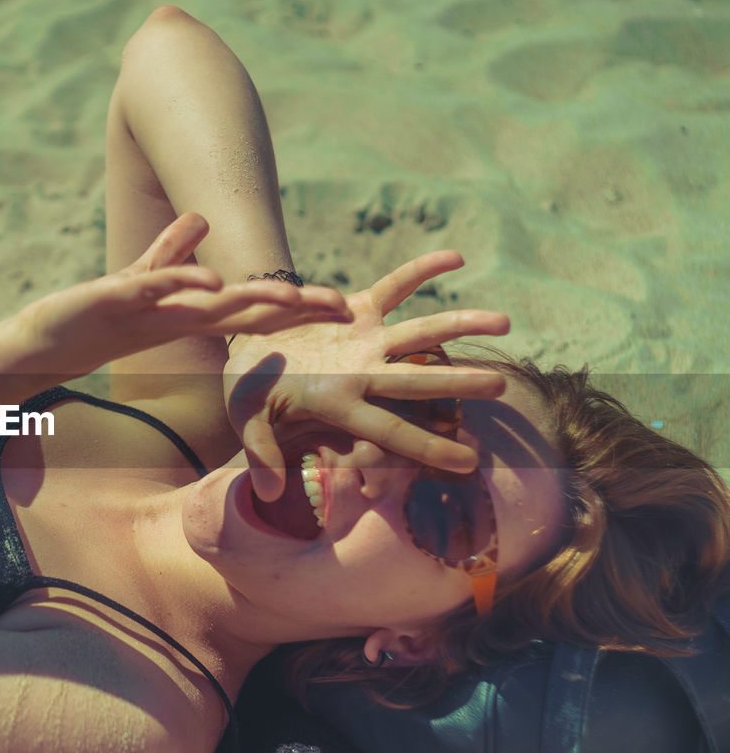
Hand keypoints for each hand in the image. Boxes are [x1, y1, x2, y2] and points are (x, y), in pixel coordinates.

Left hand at [12, 212, 350, 376]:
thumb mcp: (141, 276)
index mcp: (190, 314)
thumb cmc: (95, 316)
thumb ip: (172, 250)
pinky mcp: (119, 302)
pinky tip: (212, 282)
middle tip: (343, 310)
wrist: (43, 342)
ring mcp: (151, 314)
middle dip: (294, 311)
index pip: (253, 311)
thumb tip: (202, 219)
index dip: (296, 308)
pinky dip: (185, 284)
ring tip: (292, 299)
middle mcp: (179, 320)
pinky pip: (158, 292)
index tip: (345, 308)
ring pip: (212, 308)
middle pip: (246, 314)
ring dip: (253, 303)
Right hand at [224, 250, 509, 500]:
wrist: (247, 348)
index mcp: (340, 404)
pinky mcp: (357, 307)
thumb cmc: (247, 392)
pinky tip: (458, 258)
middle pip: (418, 380)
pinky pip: (395, 285)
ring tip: (506, 321)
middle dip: (458, 383)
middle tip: (502, 385)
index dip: (428, 447)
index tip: (470, 463)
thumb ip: (260, 452)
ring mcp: (364, 339)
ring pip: (420, 331)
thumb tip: (266, 494)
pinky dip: (423, 271)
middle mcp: (362, 373)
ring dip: (460, 324)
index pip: (391, 432)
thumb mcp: (246, 419)